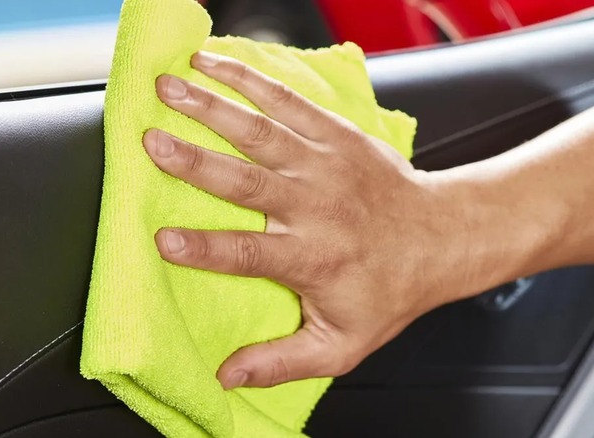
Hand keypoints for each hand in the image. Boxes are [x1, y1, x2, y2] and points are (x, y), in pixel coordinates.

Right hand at [142, 51, 493, 389]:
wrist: (442, 237)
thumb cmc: (389, 291)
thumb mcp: (342, 344)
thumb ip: (283, 363)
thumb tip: (227, 377)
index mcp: (313, 257)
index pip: (249, 253)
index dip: (204, 248)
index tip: (161, 238)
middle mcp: (317, 206)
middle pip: (247, 182)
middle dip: (195, 160)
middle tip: (151, 141)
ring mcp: (326, 164)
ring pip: (261, 132)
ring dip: (212, 108)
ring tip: (169, 88)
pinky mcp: (336, 135)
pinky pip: (289, 102)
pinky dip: (251, 80)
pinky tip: (215, 64)